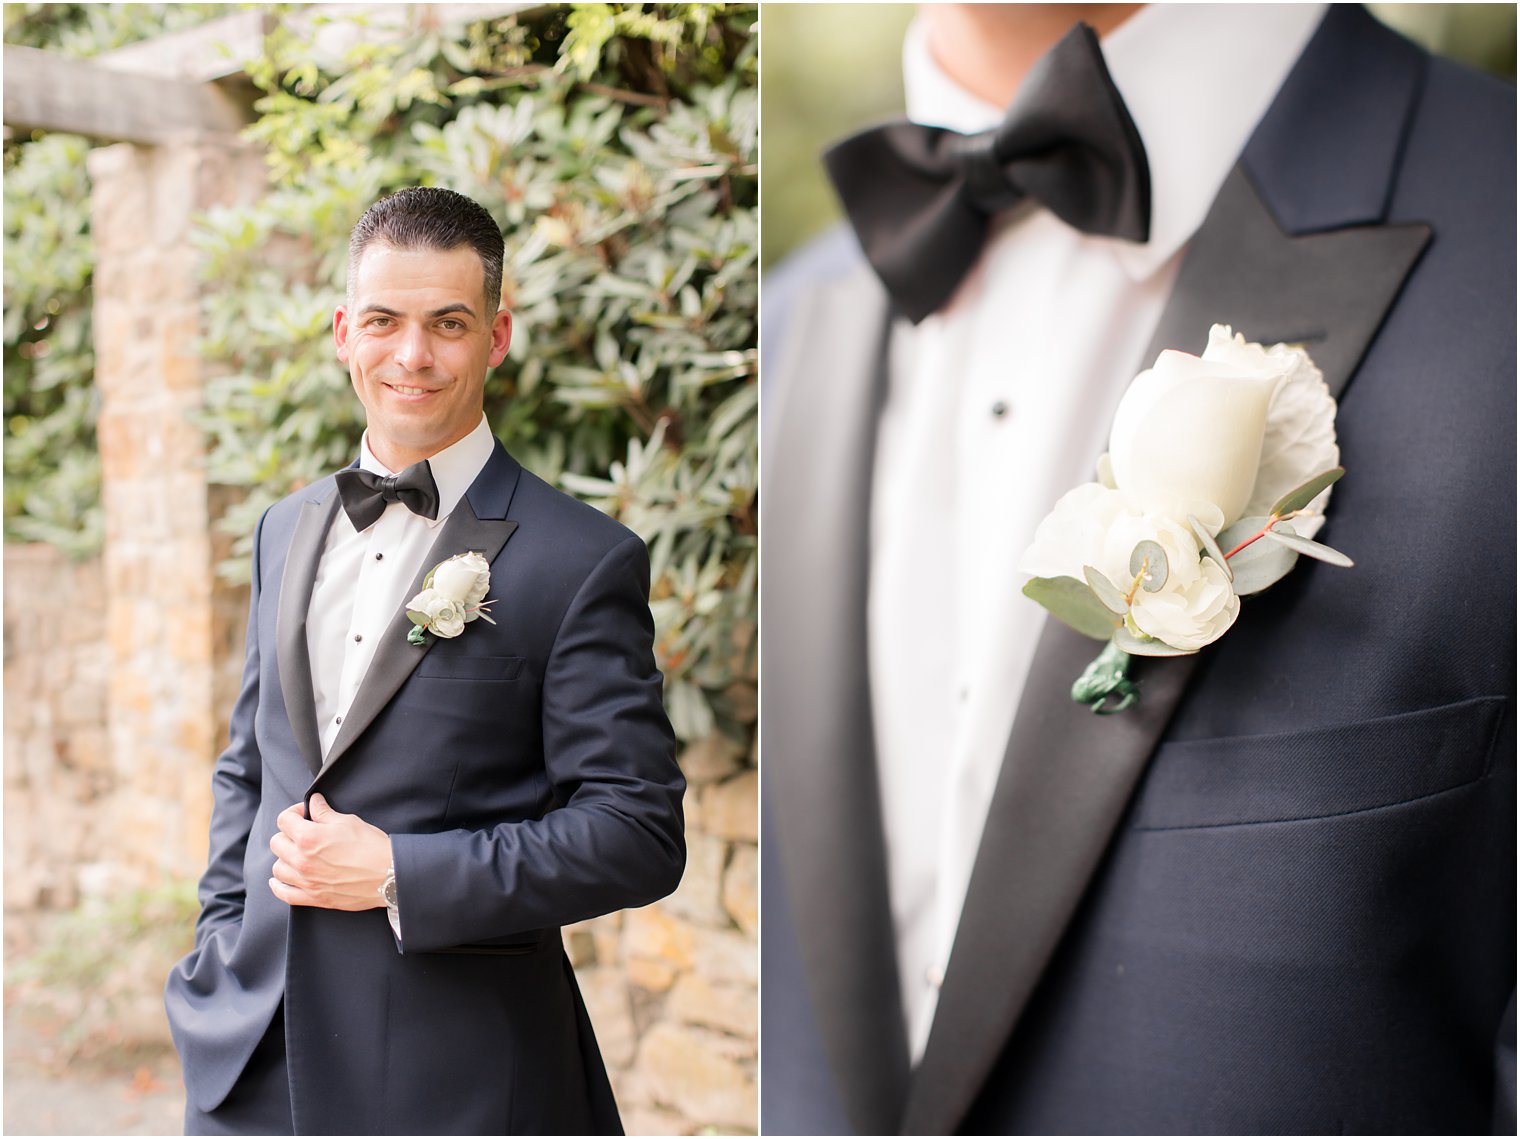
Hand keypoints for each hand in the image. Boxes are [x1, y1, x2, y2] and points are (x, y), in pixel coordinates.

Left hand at [269, 793, 390, 910]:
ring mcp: (306, 881)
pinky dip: (279, 885)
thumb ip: (324, 813)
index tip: (305, 813)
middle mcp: (301, 860)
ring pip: (277, 867)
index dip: (294, 812)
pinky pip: (284, 893)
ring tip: (298, 854)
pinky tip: (283, 878)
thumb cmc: (372, 847)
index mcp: (309, 837)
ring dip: (285, 858)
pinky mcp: (313, 898)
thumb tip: (314, 803)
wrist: (389, 876)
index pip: (284, 820)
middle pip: (276, 842)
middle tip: (304, 832)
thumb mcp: (348, 822)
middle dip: (288, 833)